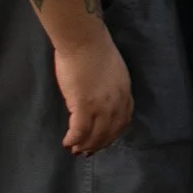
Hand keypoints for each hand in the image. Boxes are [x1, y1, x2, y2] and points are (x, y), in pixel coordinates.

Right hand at [53, 36, 133, 154]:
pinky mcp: (83, 105)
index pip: (122, 122)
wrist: (83, 40)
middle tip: (85, 152)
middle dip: (97, 145)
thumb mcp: (115, 71)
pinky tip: (67, 142)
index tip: (103, 141)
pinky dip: (73, 139)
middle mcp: (117, 103)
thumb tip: (102, 100)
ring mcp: (101, 106)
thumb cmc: (94, 49)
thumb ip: (112, 88)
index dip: (111, 135)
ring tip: (74, 149)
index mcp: (125, 93)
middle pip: (109, 132)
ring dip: (84, 145)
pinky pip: (79, 131)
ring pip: (95, 135)